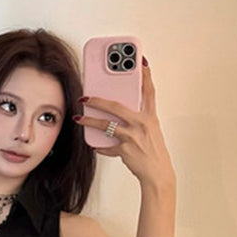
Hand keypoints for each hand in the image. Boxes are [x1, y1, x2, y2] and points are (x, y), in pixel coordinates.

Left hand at [74, 58, 175, 190]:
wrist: (158, 174)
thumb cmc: (154, 153)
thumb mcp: (151, 132)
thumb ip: (138, 119)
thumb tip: (122, 113)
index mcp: (150, 117)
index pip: (148, 91)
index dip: (145, 75)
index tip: (140, 62)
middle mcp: (142, 124)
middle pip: (116, 106)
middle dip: (97, 100)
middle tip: (85, 97)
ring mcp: (133, 136)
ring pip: (106, 125)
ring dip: (89, 122)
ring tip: (79, 119)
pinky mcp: (125, 150)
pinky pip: (107, 146)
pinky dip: (99, 146)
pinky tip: (94, 145)